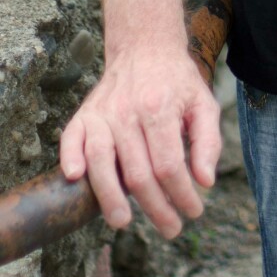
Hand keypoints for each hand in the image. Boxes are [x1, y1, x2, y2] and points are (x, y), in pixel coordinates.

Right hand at [60, 47, 220, 238]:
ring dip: (110, 197)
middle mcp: (128, 111)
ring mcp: (102, 112)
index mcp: (160, 108)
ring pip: (101, 162)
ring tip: (123, 223)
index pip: (169, 165)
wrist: (146, 47)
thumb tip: (205, 181)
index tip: (193, 211)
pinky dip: (69, 158)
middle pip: (137, 172)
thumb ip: (208, 141)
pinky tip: (76, 179)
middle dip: (155, 208)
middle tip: (170, 228)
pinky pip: (70, 139)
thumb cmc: (177, 82)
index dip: (181, 194)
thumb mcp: (203, 104)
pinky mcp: (84, 114)